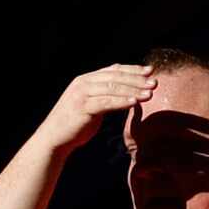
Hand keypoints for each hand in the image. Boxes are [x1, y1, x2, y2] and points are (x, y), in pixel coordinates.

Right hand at [35, 62, 159, 155]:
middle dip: (137, 79)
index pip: (114, 70)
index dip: (133, 69)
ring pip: (112, 88)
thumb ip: (105, 96)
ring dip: (133, 90)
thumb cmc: (74, 124)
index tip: (150, 71)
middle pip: (115, 77)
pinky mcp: (82, 107)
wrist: (54, 139)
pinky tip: (134, 102)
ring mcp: (81, 94)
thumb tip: (126, 92)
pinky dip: (121, 101)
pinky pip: (106, 102)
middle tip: (154, 83)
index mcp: (85, 79)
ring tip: (149, 94)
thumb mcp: (91, 105)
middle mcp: (83, 83)